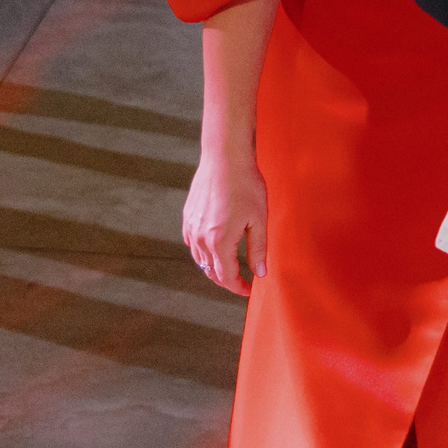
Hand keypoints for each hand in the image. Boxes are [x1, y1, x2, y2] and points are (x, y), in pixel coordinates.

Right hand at [182, 149, 267, 295]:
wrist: (224, 157)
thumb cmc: (245, 185)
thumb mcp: (258, 219)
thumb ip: (258, 249)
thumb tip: (260, 273)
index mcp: (219, 241)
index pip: (226, 276)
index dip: (238, 287)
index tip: (249, 290)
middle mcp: (200, 238)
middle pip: (210, 271)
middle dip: (226, 280)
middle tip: (242, 281)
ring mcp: (191, 227)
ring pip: (200, 259)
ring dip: (214, 267)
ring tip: (230, 266)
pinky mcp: (188, 216)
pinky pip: (192, 243)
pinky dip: (202, 252)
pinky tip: (213, 248)